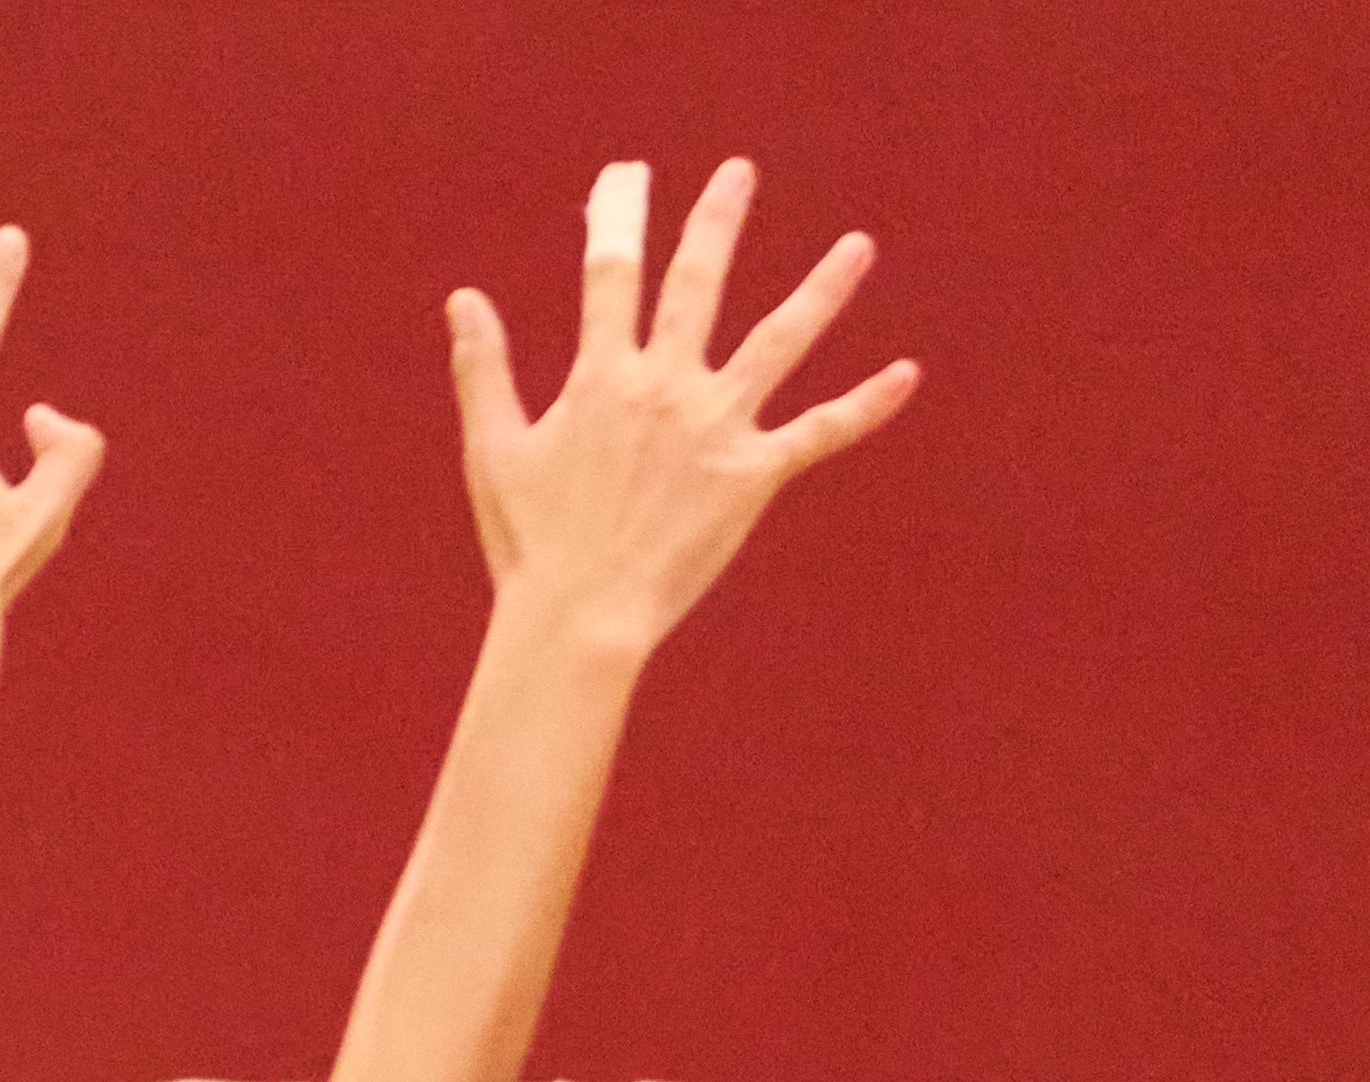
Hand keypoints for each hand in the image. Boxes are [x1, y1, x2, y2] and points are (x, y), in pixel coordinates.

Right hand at [447, 159, 916, 660]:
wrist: (579, 621)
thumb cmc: (531, 546)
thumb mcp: (494, 451)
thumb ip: (484, 368)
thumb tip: (463, 299)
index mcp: (602, 376)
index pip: (612, 272)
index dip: (618, 215)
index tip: (627, 176)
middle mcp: (665, 387)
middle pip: (697, 281)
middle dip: (717, 221)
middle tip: (739, 173)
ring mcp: (714, 428)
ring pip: (780, 341)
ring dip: (822, 290)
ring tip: (859, 248)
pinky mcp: (751, 478)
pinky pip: (819, 433)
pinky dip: (865, 406)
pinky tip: (907, 374)